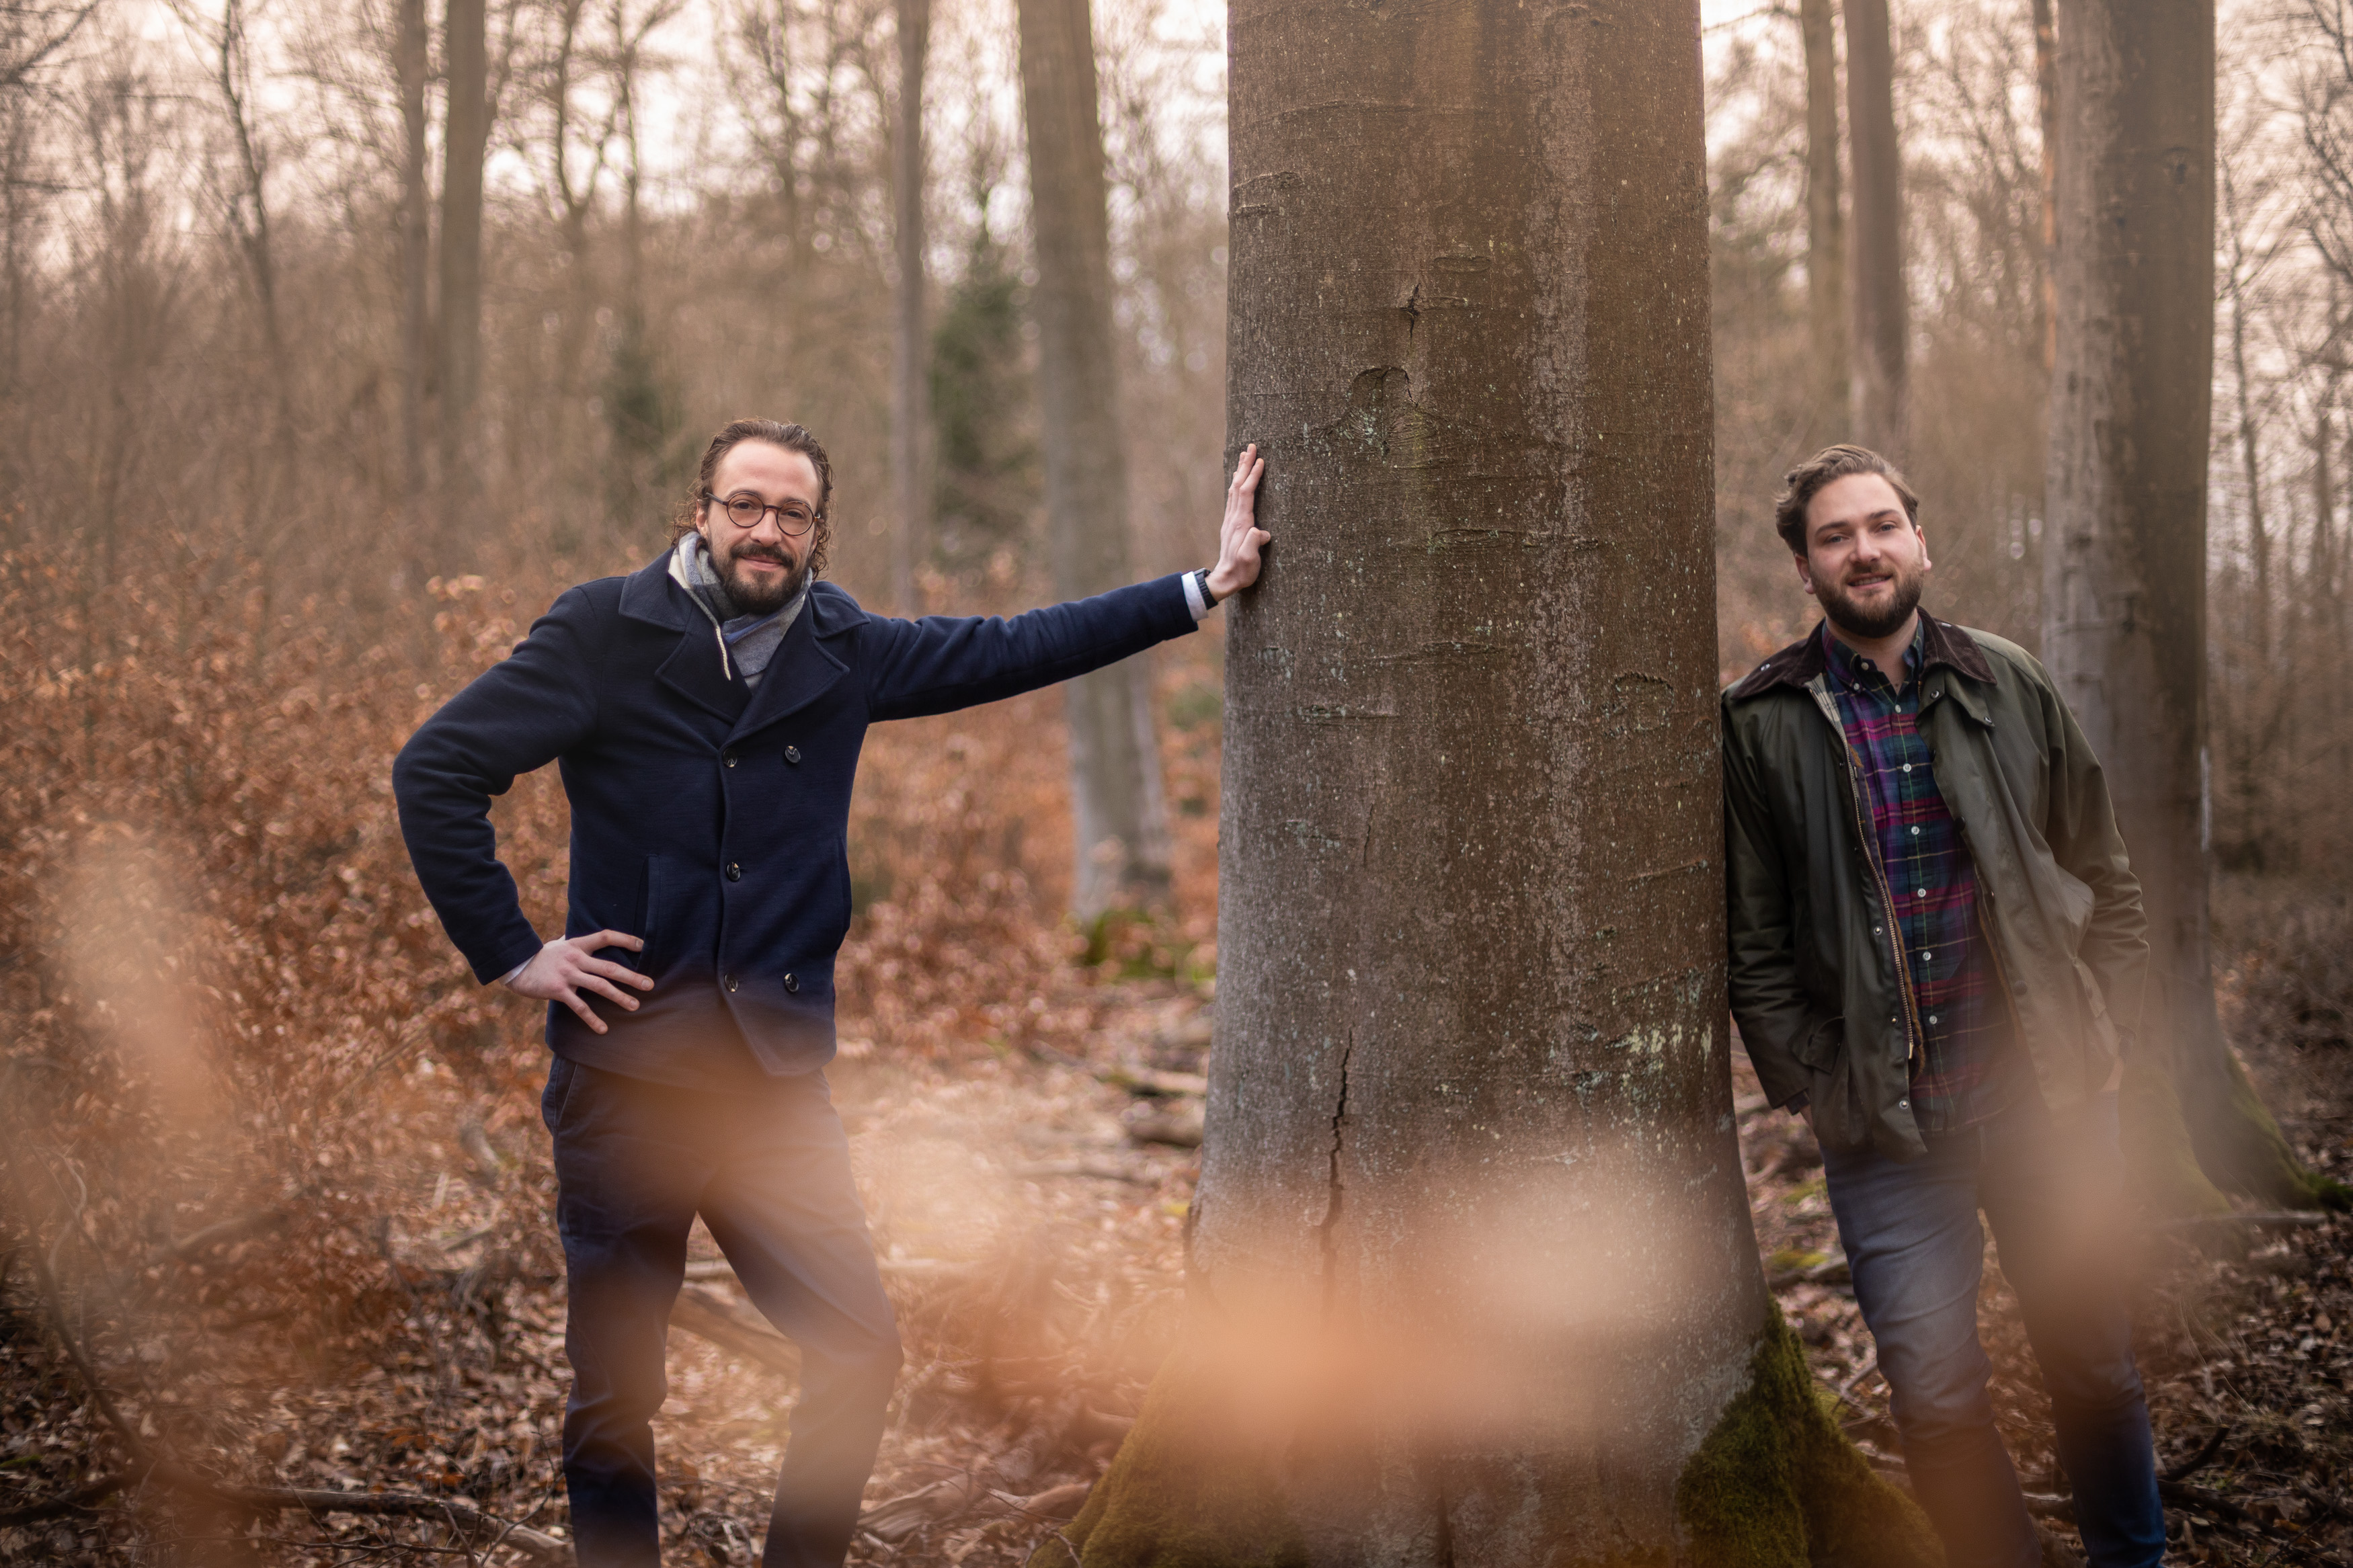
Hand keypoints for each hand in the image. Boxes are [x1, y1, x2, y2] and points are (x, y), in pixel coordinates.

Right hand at [506, 930, 652, 1034]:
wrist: (515, 966)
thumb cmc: (540, 956)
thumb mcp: (559, 944)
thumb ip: (575, 942)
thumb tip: (589, 936)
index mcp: (578, 944)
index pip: (605, 937)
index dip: (625, 939)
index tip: (643, 945)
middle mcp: (575, 958)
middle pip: (609, 967)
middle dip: (631, 977)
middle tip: (649, 985)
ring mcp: (567, 974)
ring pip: (599, 986)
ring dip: (619, 997)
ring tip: (635, 1006)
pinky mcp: (558, 990)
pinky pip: (579, 1006)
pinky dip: (592, 1018)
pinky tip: (603, 1029)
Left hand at [1204, 443, 1270, 600]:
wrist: (1226, 579)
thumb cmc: (1242, 571)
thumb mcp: (1250, 560)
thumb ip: (1254, 544)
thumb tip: (1260, 531)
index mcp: (1241, 523)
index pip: (1247, 493)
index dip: (1253, 476)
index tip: (1261, 460)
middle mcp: (1234, 518)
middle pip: (1238, 485)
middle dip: (1245, 465)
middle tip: (1251, 446)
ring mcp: (1231, 520)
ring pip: (1234, 489)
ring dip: (1239, 471)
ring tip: (1244, 455)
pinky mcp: (1231, 524)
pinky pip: (1234, 497)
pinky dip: (1237, 483)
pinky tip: (1238, 480)